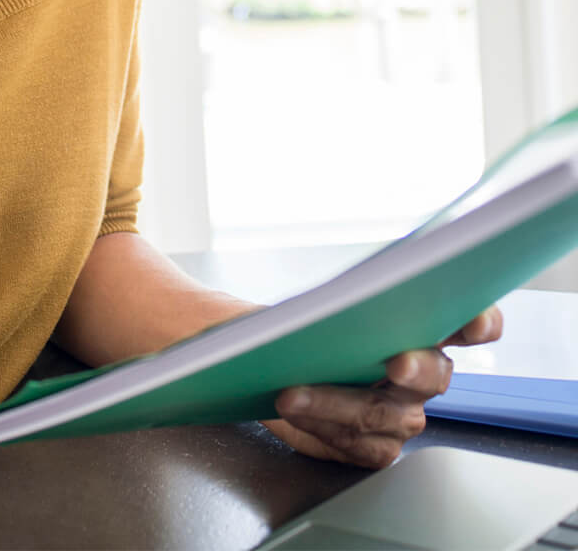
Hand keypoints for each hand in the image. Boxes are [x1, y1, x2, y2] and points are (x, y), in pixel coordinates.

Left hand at [262, 306, 502, 468]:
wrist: (270, 368)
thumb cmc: (297, 329)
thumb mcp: (307, 304)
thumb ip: (328, 302)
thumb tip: (326, 304)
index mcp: (415, 329)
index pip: (461, 322)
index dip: (479, 322)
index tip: (478, 323)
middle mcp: (418, 375)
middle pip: (433, 373)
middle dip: (417, 368)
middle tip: (398, 363)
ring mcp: (400, 415)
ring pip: (382, 413)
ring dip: (334, 401)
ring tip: (293, 392)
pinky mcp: (375, 447)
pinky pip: (355, 443)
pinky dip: (319, 423)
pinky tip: (292, 409)